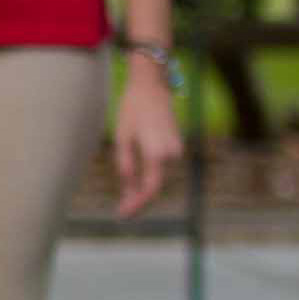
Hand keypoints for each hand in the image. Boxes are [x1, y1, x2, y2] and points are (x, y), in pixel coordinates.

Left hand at [109, 47, 187, 217]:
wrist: (151, 85)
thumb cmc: (133, 109)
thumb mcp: (122, 138)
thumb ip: (125, 166)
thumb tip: (128, 191)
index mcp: (157, 153)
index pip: (150, 189)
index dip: (137, 204)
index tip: (124, 215)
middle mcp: (172, 154)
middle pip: (156, 186)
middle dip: (138, 200)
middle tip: (121, 211)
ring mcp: (177, 150)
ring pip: (160, 178)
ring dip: (144, 189)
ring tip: (125, 199)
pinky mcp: (176, 146)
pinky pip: (163, 168)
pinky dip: (150, 177)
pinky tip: (135, 184)